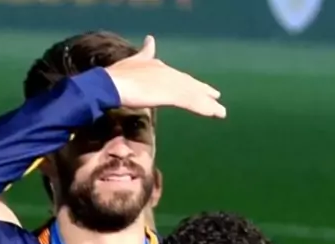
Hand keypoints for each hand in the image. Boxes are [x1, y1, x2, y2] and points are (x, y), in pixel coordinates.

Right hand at [106, 35, 225, 118]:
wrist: (113, 83)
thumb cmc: (118, 76)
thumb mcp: (134, 61)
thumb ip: (145, 53)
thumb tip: (150, 39)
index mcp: (160, 67)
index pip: (179, 77)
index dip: (191, 83)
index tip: (202, 88)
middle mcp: (169, 73)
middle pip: (190, 85)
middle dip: (203, 92)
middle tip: (217, 98)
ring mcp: (171, 83)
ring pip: (194, 95)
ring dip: (208, 104)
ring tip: (221, 113)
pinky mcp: (171, 94)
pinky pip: (192, 102)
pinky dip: (204, 108)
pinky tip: (214, 113)